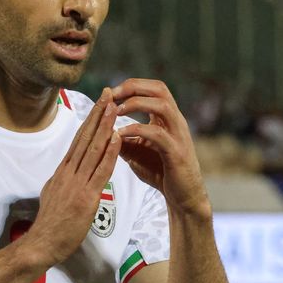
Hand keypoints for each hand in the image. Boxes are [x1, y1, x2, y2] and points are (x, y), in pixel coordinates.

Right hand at [23, 88, 121, 266]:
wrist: (42, 244)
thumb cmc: (50, 225)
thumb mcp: (52, 194)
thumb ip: (63, 180)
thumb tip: (66, 171)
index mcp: (63, 171)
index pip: (78, 140)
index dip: (90, 120)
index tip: (99, 104)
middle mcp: (69, 172)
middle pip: (85, 137)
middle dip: (98, 114)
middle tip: (107, 94)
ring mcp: (77, 183)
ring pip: (93, 149)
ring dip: (105, 126)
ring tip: (114, 106)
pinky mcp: (86, 196)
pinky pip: (100, 170)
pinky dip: (110, 152)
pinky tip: (117, 137)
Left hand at [112, 79, 209, 217]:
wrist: (182, 197)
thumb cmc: (159, 171)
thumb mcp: (136, 150)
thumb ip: (123, 137)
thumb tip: (101, 127)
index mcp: (167, 118)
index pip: (153, 88)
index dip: (131, 85)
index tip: (110, 92)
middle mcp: (176, 121)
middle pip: (159, 89)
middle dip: (133, 88)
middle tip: (111, 95)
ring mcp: (178, 135)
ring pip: (162, 106)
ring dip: (135, 104)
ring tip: (115, 112)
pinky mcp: (176, 152)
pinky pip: (158, 134)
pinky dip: (137, 130)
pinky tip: (120, 133)